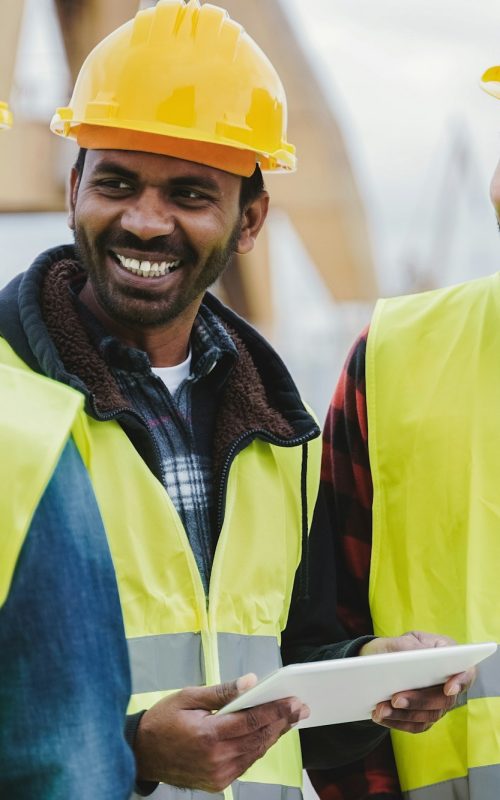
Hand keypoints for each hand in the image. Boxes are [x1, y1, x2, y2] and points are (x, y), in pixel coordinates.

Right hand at [134, 674, 309, 791]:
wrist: (142, 754)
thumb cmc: (163, 720)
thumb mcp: (188, 696)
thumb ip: (222, 691)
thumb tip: (251, 682)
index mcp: (208, 735)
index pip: (252, 720)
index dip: (276, 710)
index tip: (294, 701)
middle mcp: (216, 758)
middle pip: (259, 738)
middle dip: (282, 721)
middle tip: (300, 708)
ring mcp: (218, 774)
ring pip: (255, 752)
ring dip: (274, 735)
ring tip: (289, 719)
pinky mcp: (218, 782)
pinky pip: (246, 763)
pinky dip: (258, 747)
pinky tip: (267, 734)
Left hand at [359, 631, 475, 732]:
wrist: (383, 660)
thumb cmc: (397, 647)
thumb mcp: (403, 639)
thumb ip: (411, 646)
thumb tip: (419, 656)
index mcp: (449, 658)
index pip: (466, 672)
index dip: (461, 682)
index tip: (448, 688)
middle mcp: (449, 684)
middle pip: (444, 700)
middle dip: (419, 701)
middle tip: (395, 699)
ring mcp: (438, 703)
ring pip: (428, 715)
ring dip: (403, 714)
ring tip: (381, 709)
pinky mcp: (425, 716)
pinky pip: (415, 725)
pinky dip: (397, 722)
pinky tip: (380, 717)